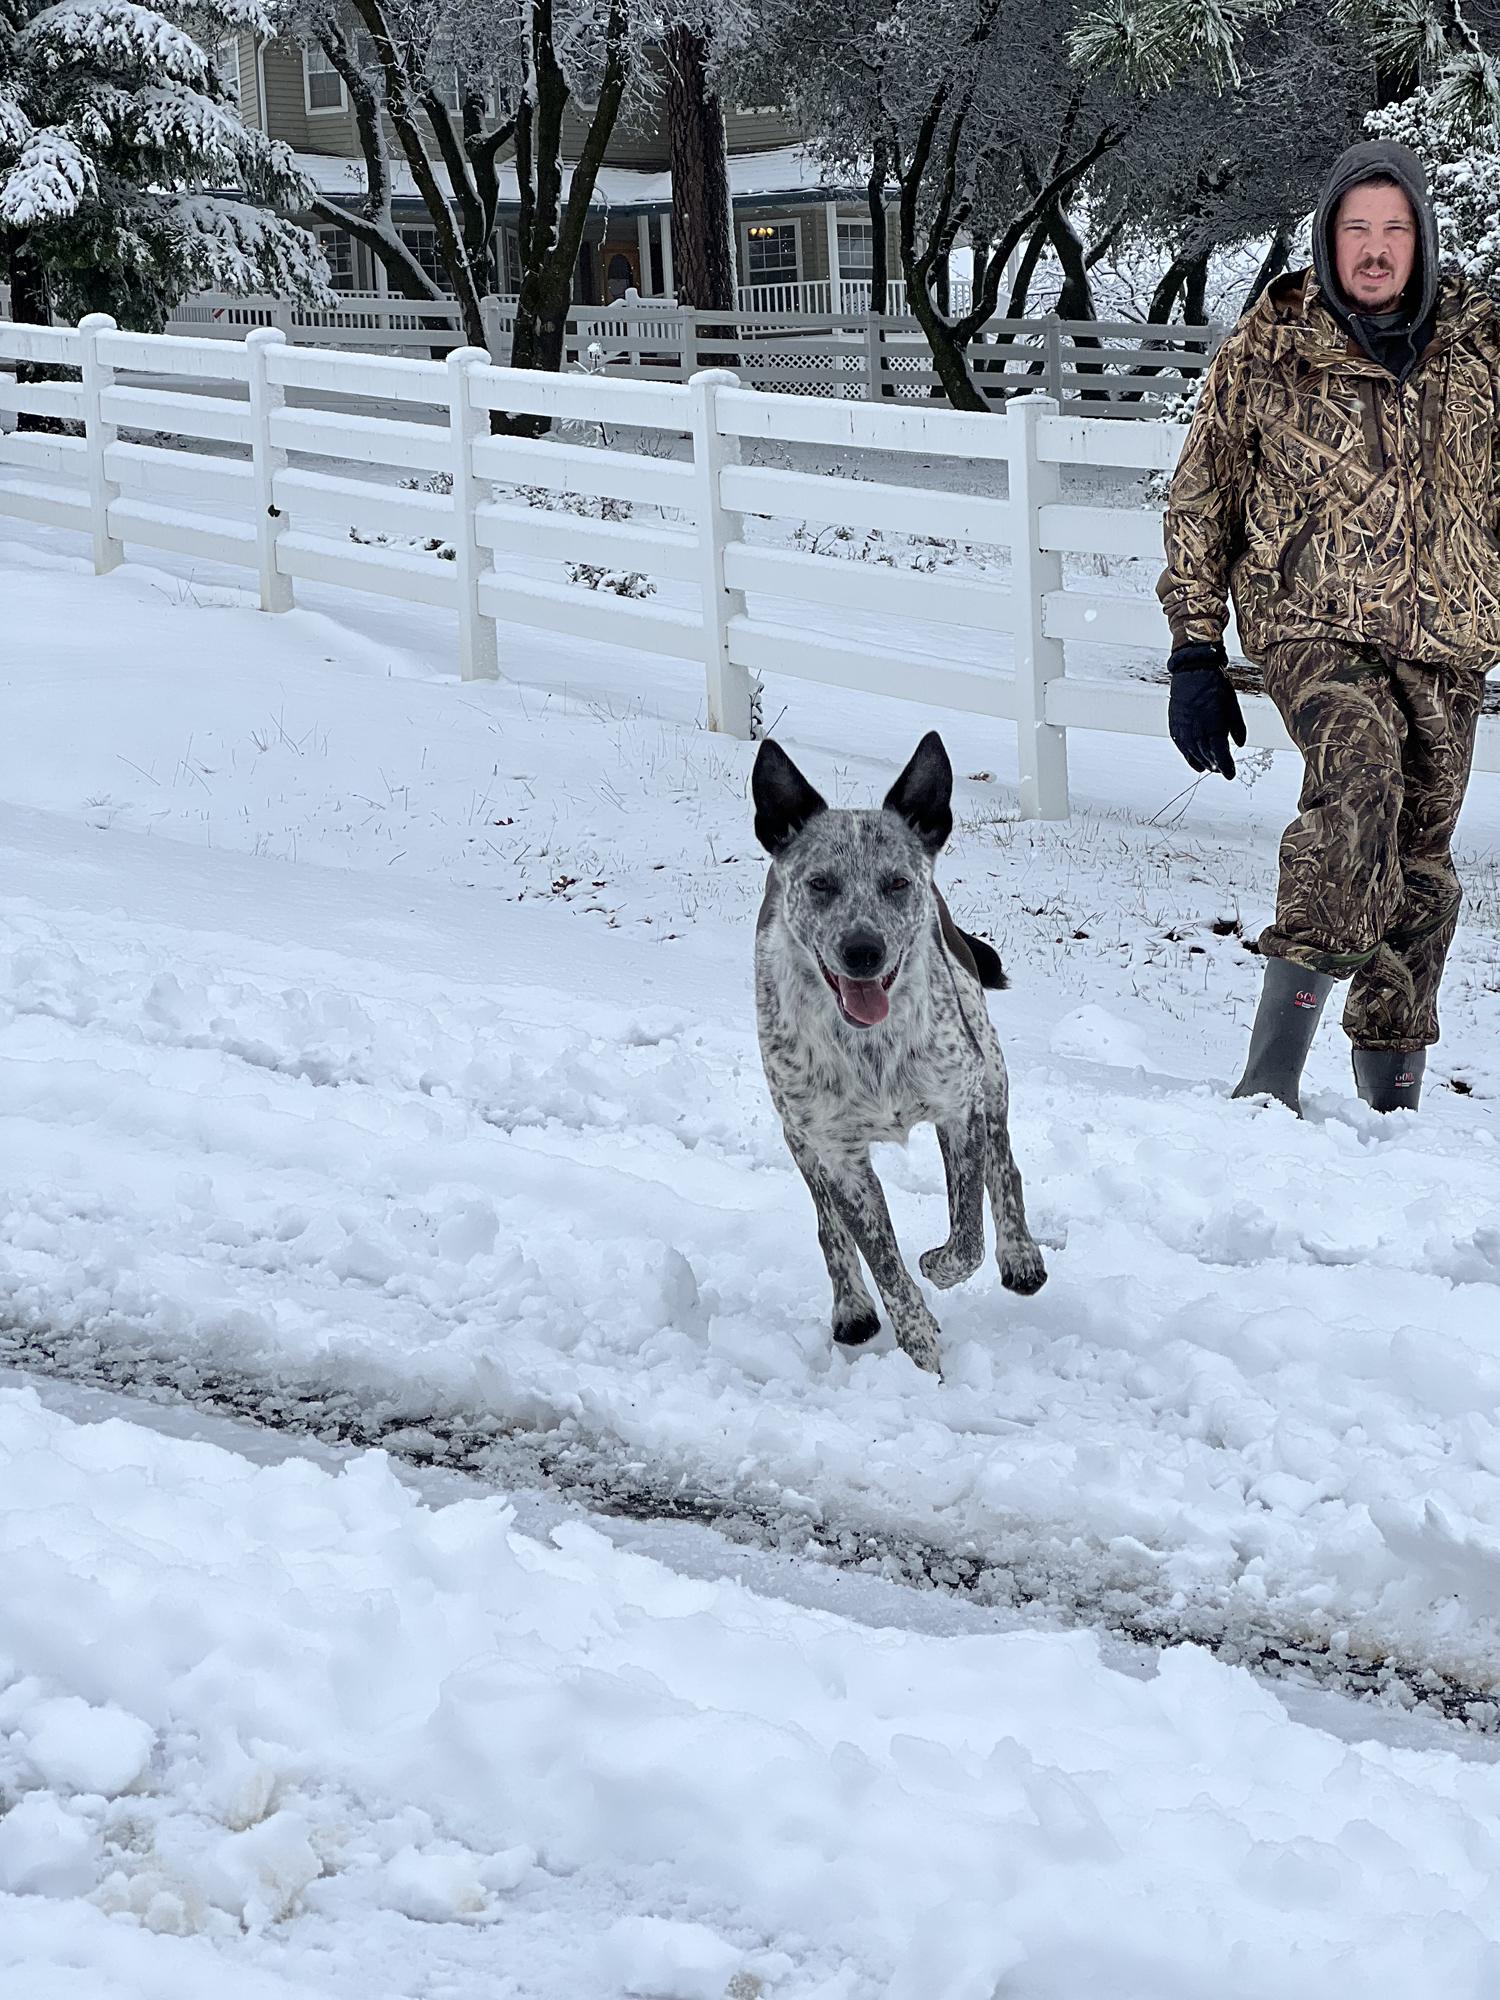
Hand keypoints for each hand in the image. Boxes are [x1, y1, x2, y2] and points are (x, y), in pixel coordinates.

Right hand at [1168, 642, 1245, 779]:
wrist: (1192, 669)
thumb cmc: (1215, 684)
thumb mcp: (1232, 704)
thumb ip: (1237, 726)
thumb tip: (1240, 744)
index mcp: (1213, 722)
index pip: (1220, 751)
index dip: (1226, 765)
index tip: (1230, 775)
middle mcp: (1196, 728)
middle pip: (1206, 754)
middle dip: (1214, 764)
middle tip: (1221, 770)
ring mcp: (1183, 727)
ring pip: (1192, 752)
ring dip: (1201, 762)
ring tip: (1208, 768)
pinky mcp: (1175, 724)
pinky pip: (1181, 745)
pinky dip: (1188, 754)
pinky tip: (1194, 759)